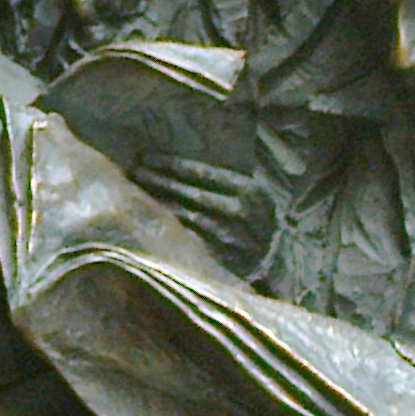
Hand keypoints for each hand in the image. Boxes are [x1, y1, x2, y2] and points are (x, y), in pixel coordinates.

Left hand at [133, 151, 264, 267]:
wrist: (279, 258)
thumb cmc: (257, 218)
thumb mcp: (252, 194)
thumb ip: (225, 180)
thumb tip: (181, 159)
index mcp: (250, 190)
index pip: (205, 173)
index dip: (173, 164)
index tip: (147, 157)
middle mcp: (243, 212)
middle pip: (193, 194)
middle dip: (161, 182)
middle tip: (135, 172)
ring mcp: (233, 236)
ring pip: (189, 217)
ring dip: (161, 204)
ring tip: (137, 193)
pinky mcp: (224, 257)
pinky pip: (191, 239)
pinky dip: (170, 227)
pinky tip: (152, 219)